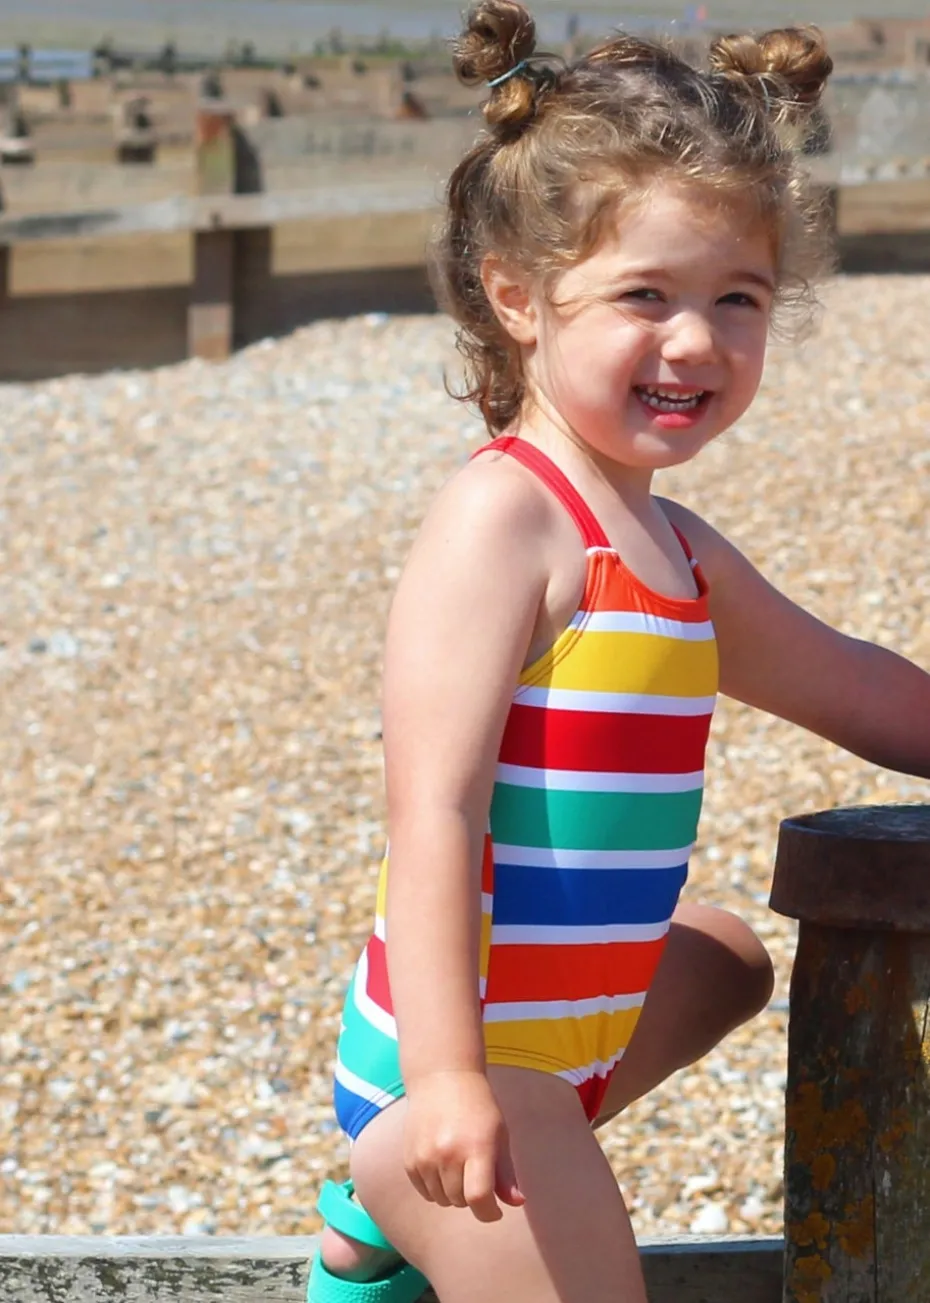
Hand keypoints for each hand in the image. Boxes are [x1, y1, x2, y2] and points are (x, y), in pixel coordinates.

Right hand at [403, 1070, 524, 1222]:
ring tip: (458, 1166)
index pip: (479, 1198)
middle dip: (472, 1196)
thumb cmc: (477, 1107)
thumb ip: (506, 1172)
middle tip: (476, 1173)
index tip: (495, 1210)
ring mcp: (425, 1157)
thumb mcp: (499, 1134)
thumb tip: (517, 1203)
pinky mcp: (409, 1160)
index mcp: (477, 1147)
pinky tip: (442, 1166)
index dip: (489, 1213)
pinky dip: (435, 1187)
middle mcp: (448, 1154)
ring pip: (442, 1199)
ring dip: (453, 1193)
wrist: (441, 1078)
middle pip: (460, 1201)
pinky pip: (425, 1192)